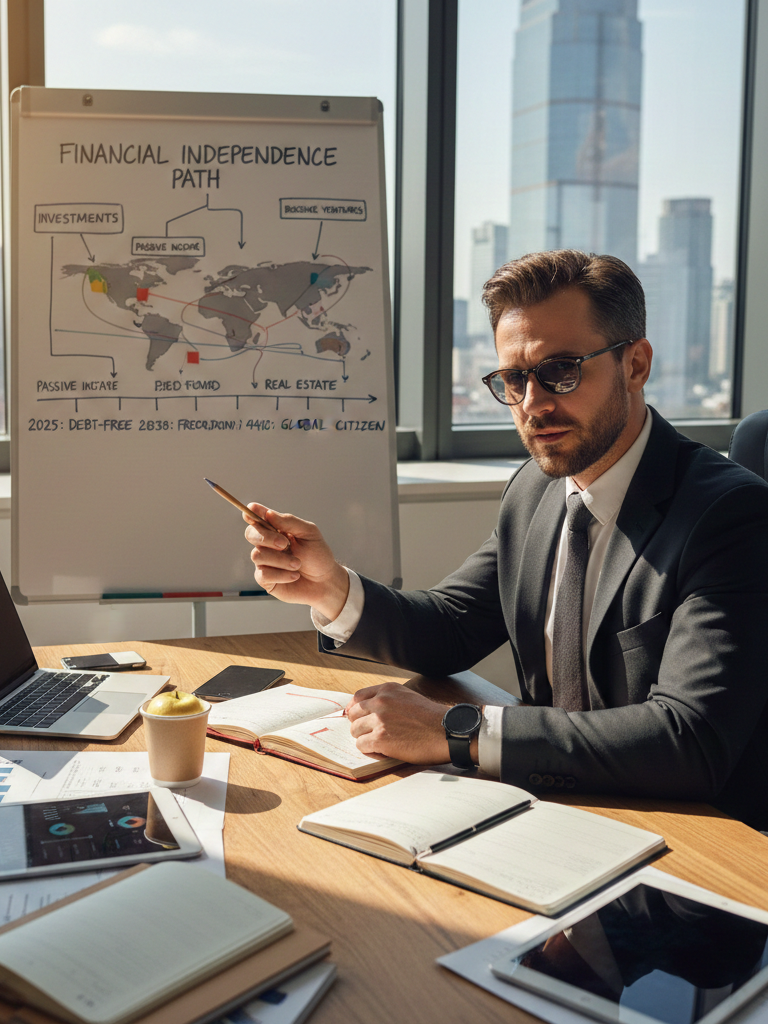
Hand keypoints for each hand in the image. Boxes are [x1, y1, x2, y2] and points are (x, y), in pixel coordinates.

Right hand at [243, 503, 348, 618]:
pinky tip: (295, 576)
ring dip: (281, 560)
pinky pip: (263, 574)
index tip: (251, 508)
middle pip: (250, 534)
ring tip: (298, 564)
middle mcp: (266, 544)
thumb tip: (268, 513)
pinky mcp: (265, 579)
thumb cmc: (318, 556)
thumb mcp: (309, 533)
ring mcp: (264, 562)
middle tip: (285, 544)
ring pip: (257, 555)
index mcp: (276, 529)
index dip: (251, 513)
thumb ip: (289, 522)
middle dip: (266, 537)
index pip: (257, 518)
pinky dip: (281, 574)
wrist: (325, 582)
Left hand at [347, 682, 451, 763]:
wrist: (446, 732)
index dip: (355, 708)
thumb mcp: (409, 697)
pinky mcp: (380, 739)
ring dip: (364, 738)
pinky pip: (362, 745)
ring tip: (378, 743)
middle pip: (354, 714)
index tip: (355, 717)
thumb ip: (389, 700)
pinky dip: (369, 750)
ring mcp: (379, 720)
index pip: (358, 697)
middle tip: (368, 733)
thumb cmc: (432, 718)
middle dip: (359, 724)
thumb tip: (370, 709)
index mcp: (388, 690)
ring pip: (355, 730)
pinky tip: (381, 751)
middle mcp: (381, 702)